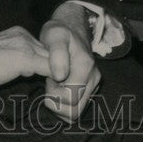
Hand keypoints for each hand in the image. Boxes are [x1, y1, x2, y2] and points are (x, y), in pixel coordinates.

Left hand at [39, 2, 101, 121]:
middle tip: (49, 83)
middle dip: (56, 102)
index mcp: (85, 67)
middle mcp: (93, 78)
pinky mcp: (89, 89)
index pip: (70, 97)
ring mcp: (93, 84)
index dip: (54, 93)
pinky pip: (76, 108)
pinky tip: (58, 88)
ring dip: (60, 105)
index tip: (48, 77)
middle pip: (74, 110)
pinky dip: (64, 105)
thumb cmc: (59, 32)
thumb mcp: (54, 35)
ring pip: (75, 112)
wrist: (70, 29)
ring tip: (53, 85)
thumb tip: (60, 76)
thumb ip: (57, 54)